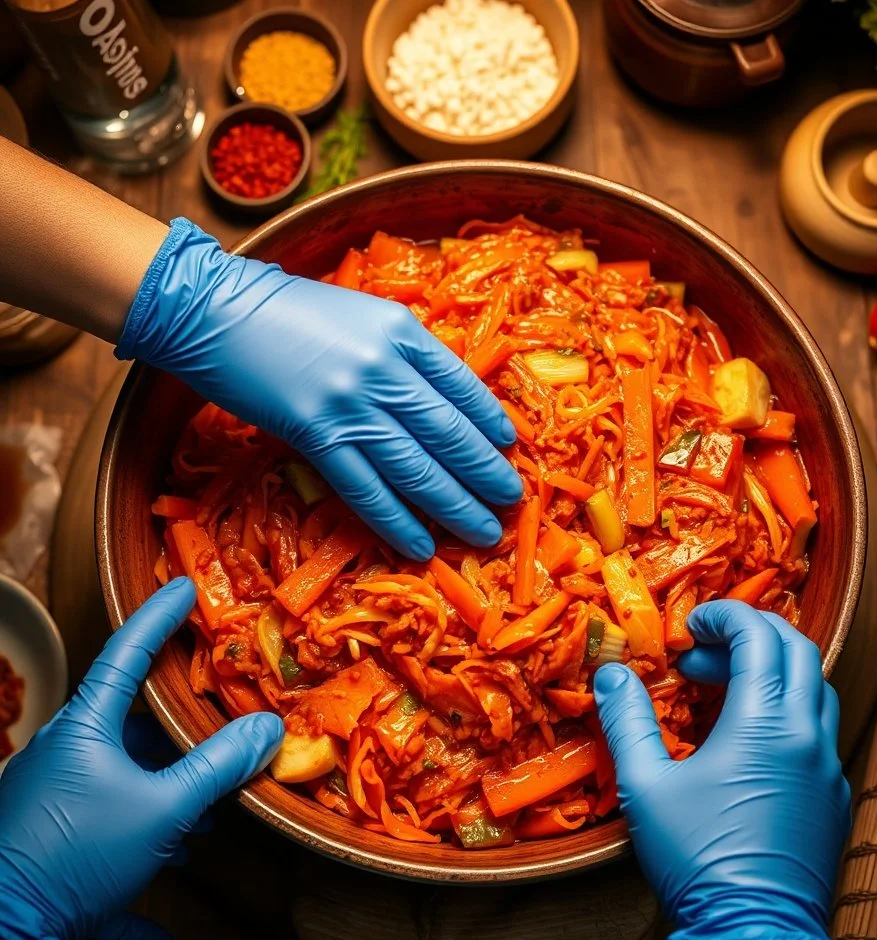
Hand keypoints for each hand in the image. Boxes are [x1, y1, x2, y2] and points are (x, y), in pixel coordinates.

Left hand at [0, 579, 283, 939]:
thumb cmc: (75, 857)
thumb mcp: (163, 809)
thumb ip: (217, 766)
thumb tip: (267, 729)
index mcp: (86, 728)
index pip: (127, 653)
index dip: (158, 617)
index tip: (182, 587)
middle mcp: (66, 754)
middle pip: (133, 724)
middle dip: (182, 736)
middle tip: (221, 734)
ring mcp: (54, 799)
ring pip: (123, 781)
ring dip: (166, 797)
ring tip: (204, 819)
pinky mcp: (49, 847)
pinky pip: (105, 842)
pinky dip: (136, 863)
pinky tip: (159, 908)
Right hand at [117, 219, 522, 560]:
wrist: (216, 311)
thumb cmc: (289, 311)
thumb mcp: (361, 317)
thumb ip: (403, 352)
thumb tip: (442, 399)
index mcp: (401, 330)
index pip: (462, 385)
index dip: (490, 421)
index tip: (510, 447)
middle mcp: (384, 367)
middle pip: (449, 432)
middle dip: (485, 472)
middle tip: (512, 501)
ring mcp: (351, 403)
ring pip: (417, 467)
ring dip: (455, 505)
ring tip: (484, 531)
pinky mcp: (316, 435)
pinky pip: (366, 489)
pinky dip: (397, 520)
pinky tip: (420, 543)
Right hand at [594, 600, 849, 939]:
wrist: (754, 934)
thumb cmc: (698, 857)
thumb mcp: (647, 785)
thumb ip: (627, 720)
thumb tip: (611, 674)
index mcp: (766, 723)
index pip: (760, 635)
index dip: (725, 617)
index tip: (691, 624)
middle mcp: (808, 735)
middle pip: (797, 649)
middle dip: (749, 634)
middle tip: (703, 650)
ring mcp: (827, 765)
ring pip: (813, 687)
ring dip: (769, 670)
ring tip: (720, 688)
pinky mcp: (832, 794)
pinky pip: (818, 728)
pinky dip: (784, 708)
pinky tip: (746, 736)